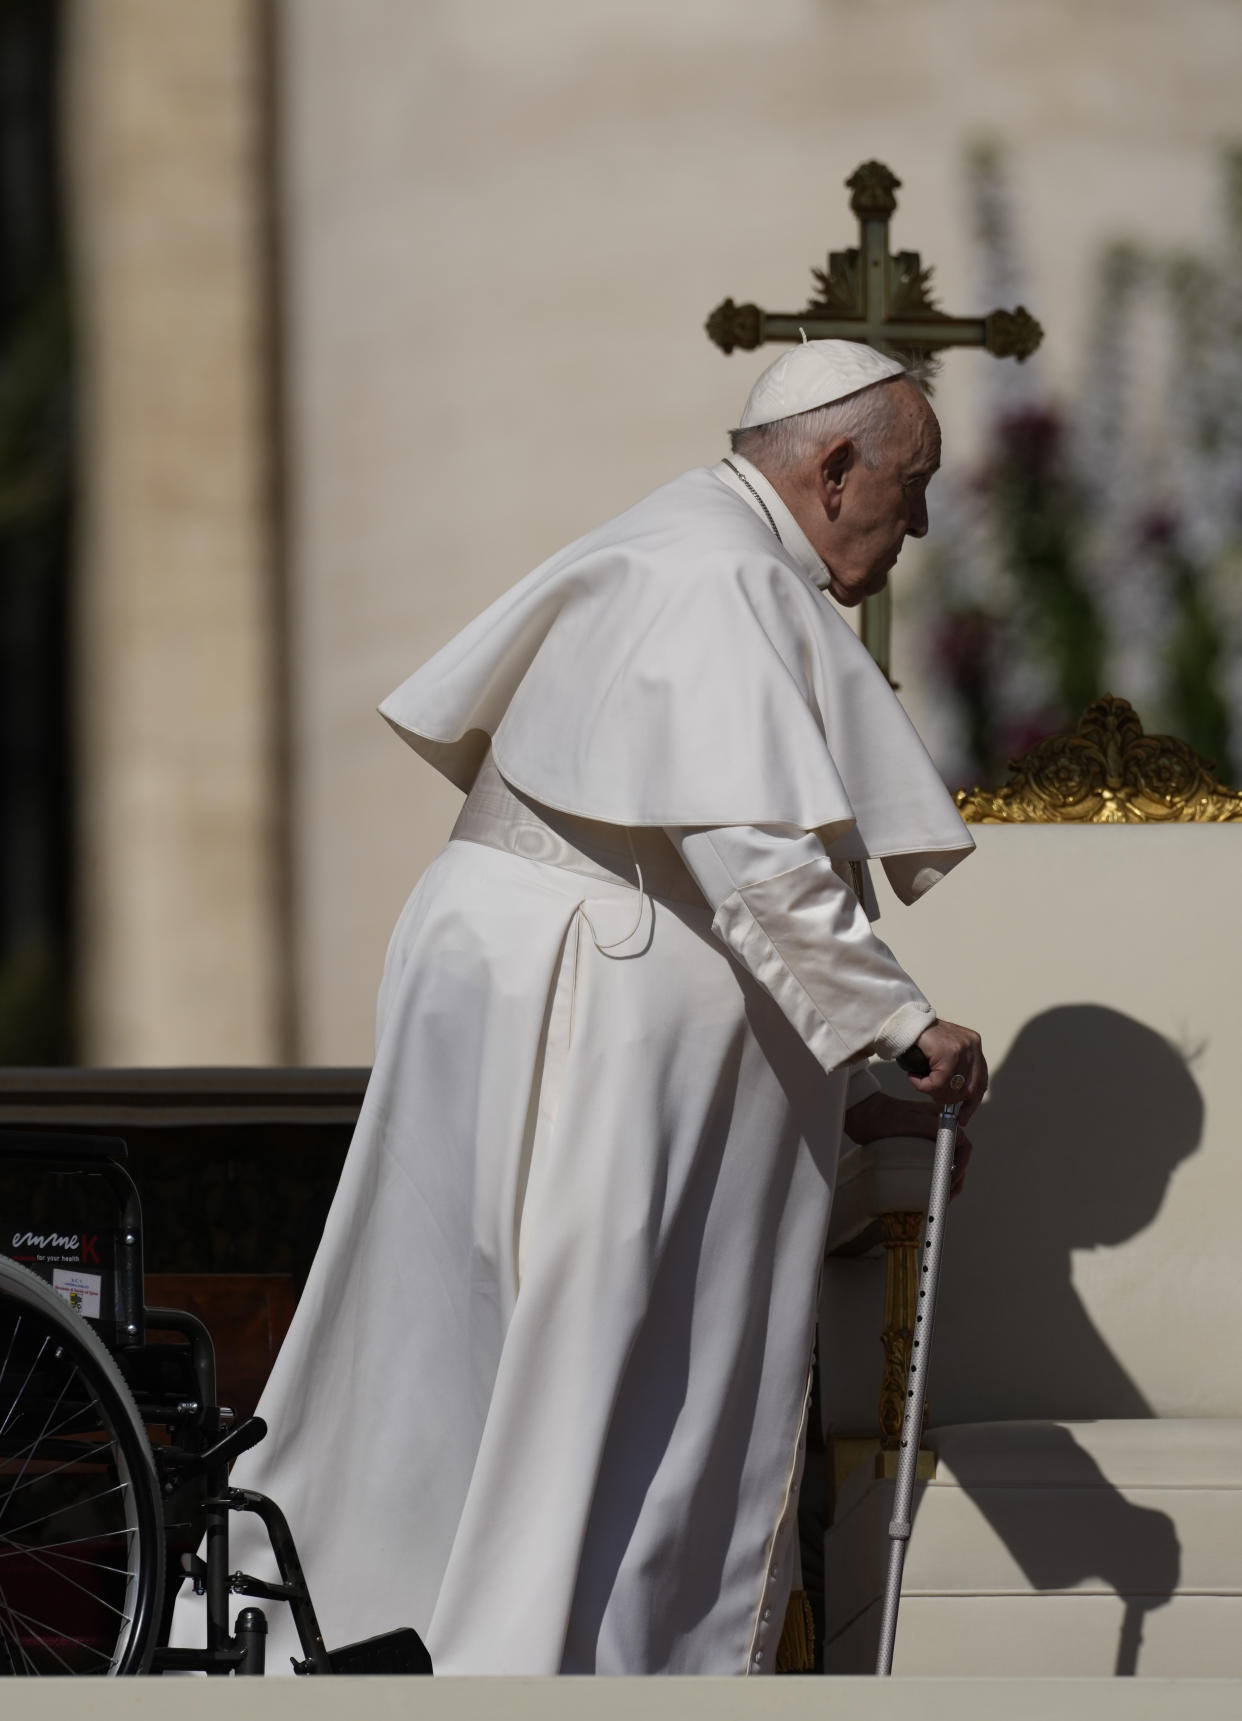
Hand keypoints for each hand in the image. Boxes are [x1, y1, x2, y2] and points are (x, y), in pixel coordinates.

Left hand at [842, 1091, 973, 1196]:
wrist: (862, 1115)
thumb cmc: (882, 1116)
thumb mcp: (909, 1120)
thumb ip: (932, 1127)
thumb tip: (955, 1138)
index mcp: (940, 1120)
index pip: (962, 1143)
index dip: (962, 1164)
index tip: (953, 1179)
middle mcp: (937, 1130)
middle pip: (957, 1156)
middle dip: (956, 1177)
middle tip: (948, 1194)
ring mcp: (928, 1139)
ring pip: (947, 1162)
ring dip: (948, 1180)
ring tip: (943, 1196)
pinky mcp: (918, 1147)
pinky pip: (934, 1164)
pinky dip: (937, 1177)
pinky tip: (933, 1189)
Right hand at [903, 1018, 987, 1122]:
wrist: (904, 1022)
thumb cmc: (920, 1040)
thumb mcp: (944, 1053)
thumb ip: (954, 1070)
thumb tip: (958, 1098)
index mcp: (974, 1045)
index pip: (981, 1081)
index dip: (973, 1103)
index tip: (963, 1117)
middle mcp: (973, 1045)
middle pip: (970, 1089)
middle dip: (950, 1099)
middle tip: (935, 1098)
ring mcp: (963, 1048)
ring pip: (953, 1088)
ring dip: (933, 1091)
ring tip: (921, 1083)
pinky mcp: (949, 1052)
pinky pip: (938, 1082)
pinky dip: (923, 1085)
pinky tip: (914, 1076)